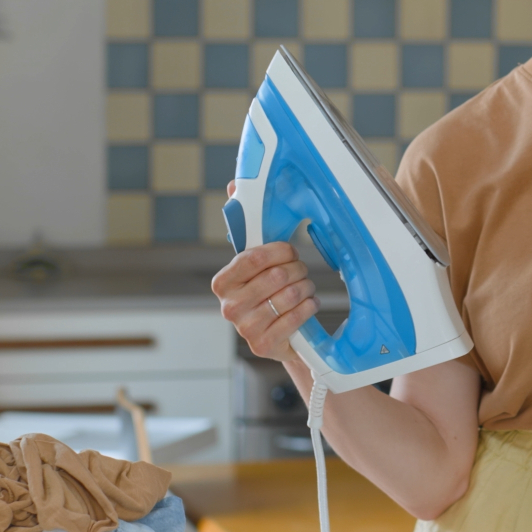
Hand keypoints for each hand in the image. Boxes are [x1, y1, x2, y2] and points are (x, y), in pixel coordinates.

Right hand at [211, 184, 318, 364]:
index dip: (279, 251)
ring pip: (289, 295)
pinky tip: (307, 305)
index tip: (289, 251)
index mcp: (222, 282)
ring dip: (305, 288)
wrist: (280, 338)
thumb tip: (233, 185)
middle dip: (297, 270)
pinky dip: (309, 307)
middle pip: (276, 275)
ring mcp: (245, 328)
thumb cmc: (268, 293)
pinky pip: (297, 316)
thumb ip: (247, 225)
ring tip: (304, 290)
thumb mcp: (257, 263)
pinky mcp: (264, 345)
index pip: (253, 257)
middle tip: (300, 272)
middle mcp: (229, 307)